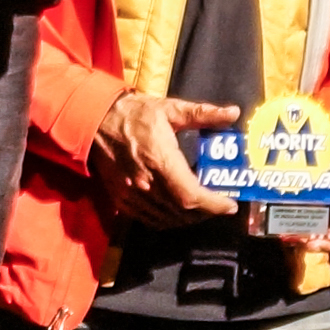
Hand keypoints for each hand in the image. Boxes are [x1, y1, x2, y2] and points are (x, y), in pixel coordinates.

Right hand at [90, 89, 239, 227]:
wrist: (94, 121)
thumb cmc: (135, 114)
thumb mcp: (170, 109)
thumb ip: (203, 114)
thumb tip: (234, 112)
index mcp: (160, 159)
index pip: (191, 195)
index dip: (213, 205)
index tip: (230, 205)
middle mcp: (146, 182)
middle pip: (182, 212)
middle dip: (205, 212)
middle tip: (219, 204)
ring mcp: (132, 194)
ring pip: (167, 219)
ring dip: (188, 218)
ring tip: (202, 208)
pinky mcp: (121, 199)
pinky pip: (149, 219)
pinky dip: (168, 220)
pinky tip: (177, 212)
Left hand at [280, 89, 329, 256]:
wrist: (313, 134)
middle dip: (329, 240)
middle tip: (311, 239)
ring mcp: (326, 212)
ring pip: (324, 237)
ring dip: (311, 241)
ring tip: (295, 239)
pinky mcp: (304, 212)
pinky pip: (302, 230)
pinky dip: (293, 234)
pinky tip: (281, 232)